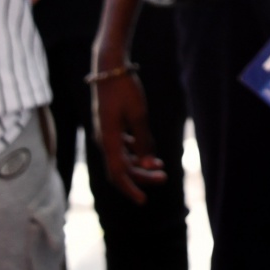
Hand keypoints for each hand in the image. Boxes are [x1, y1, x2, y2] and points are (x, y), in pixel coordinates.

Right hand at [90, 69, 166, 202]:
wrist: (109, 68)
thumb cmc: (125, 89)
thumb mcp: (139, 114)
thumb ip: (144, 140)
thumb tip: (148, 164)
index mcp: (109, 140)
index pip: (118, 174)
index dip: (130, 189)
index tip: (143, 201)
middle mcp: (104, 139)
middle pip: (121, 168)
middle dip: (142, 176)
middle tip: (164, 177)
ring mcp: (105, 132)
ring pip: (122, 157)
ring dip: (139, 164)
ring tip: (160, 166)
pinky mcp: (109, 125)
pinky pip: (120, 146)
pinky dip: (133, 152)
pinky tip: (145, 150)